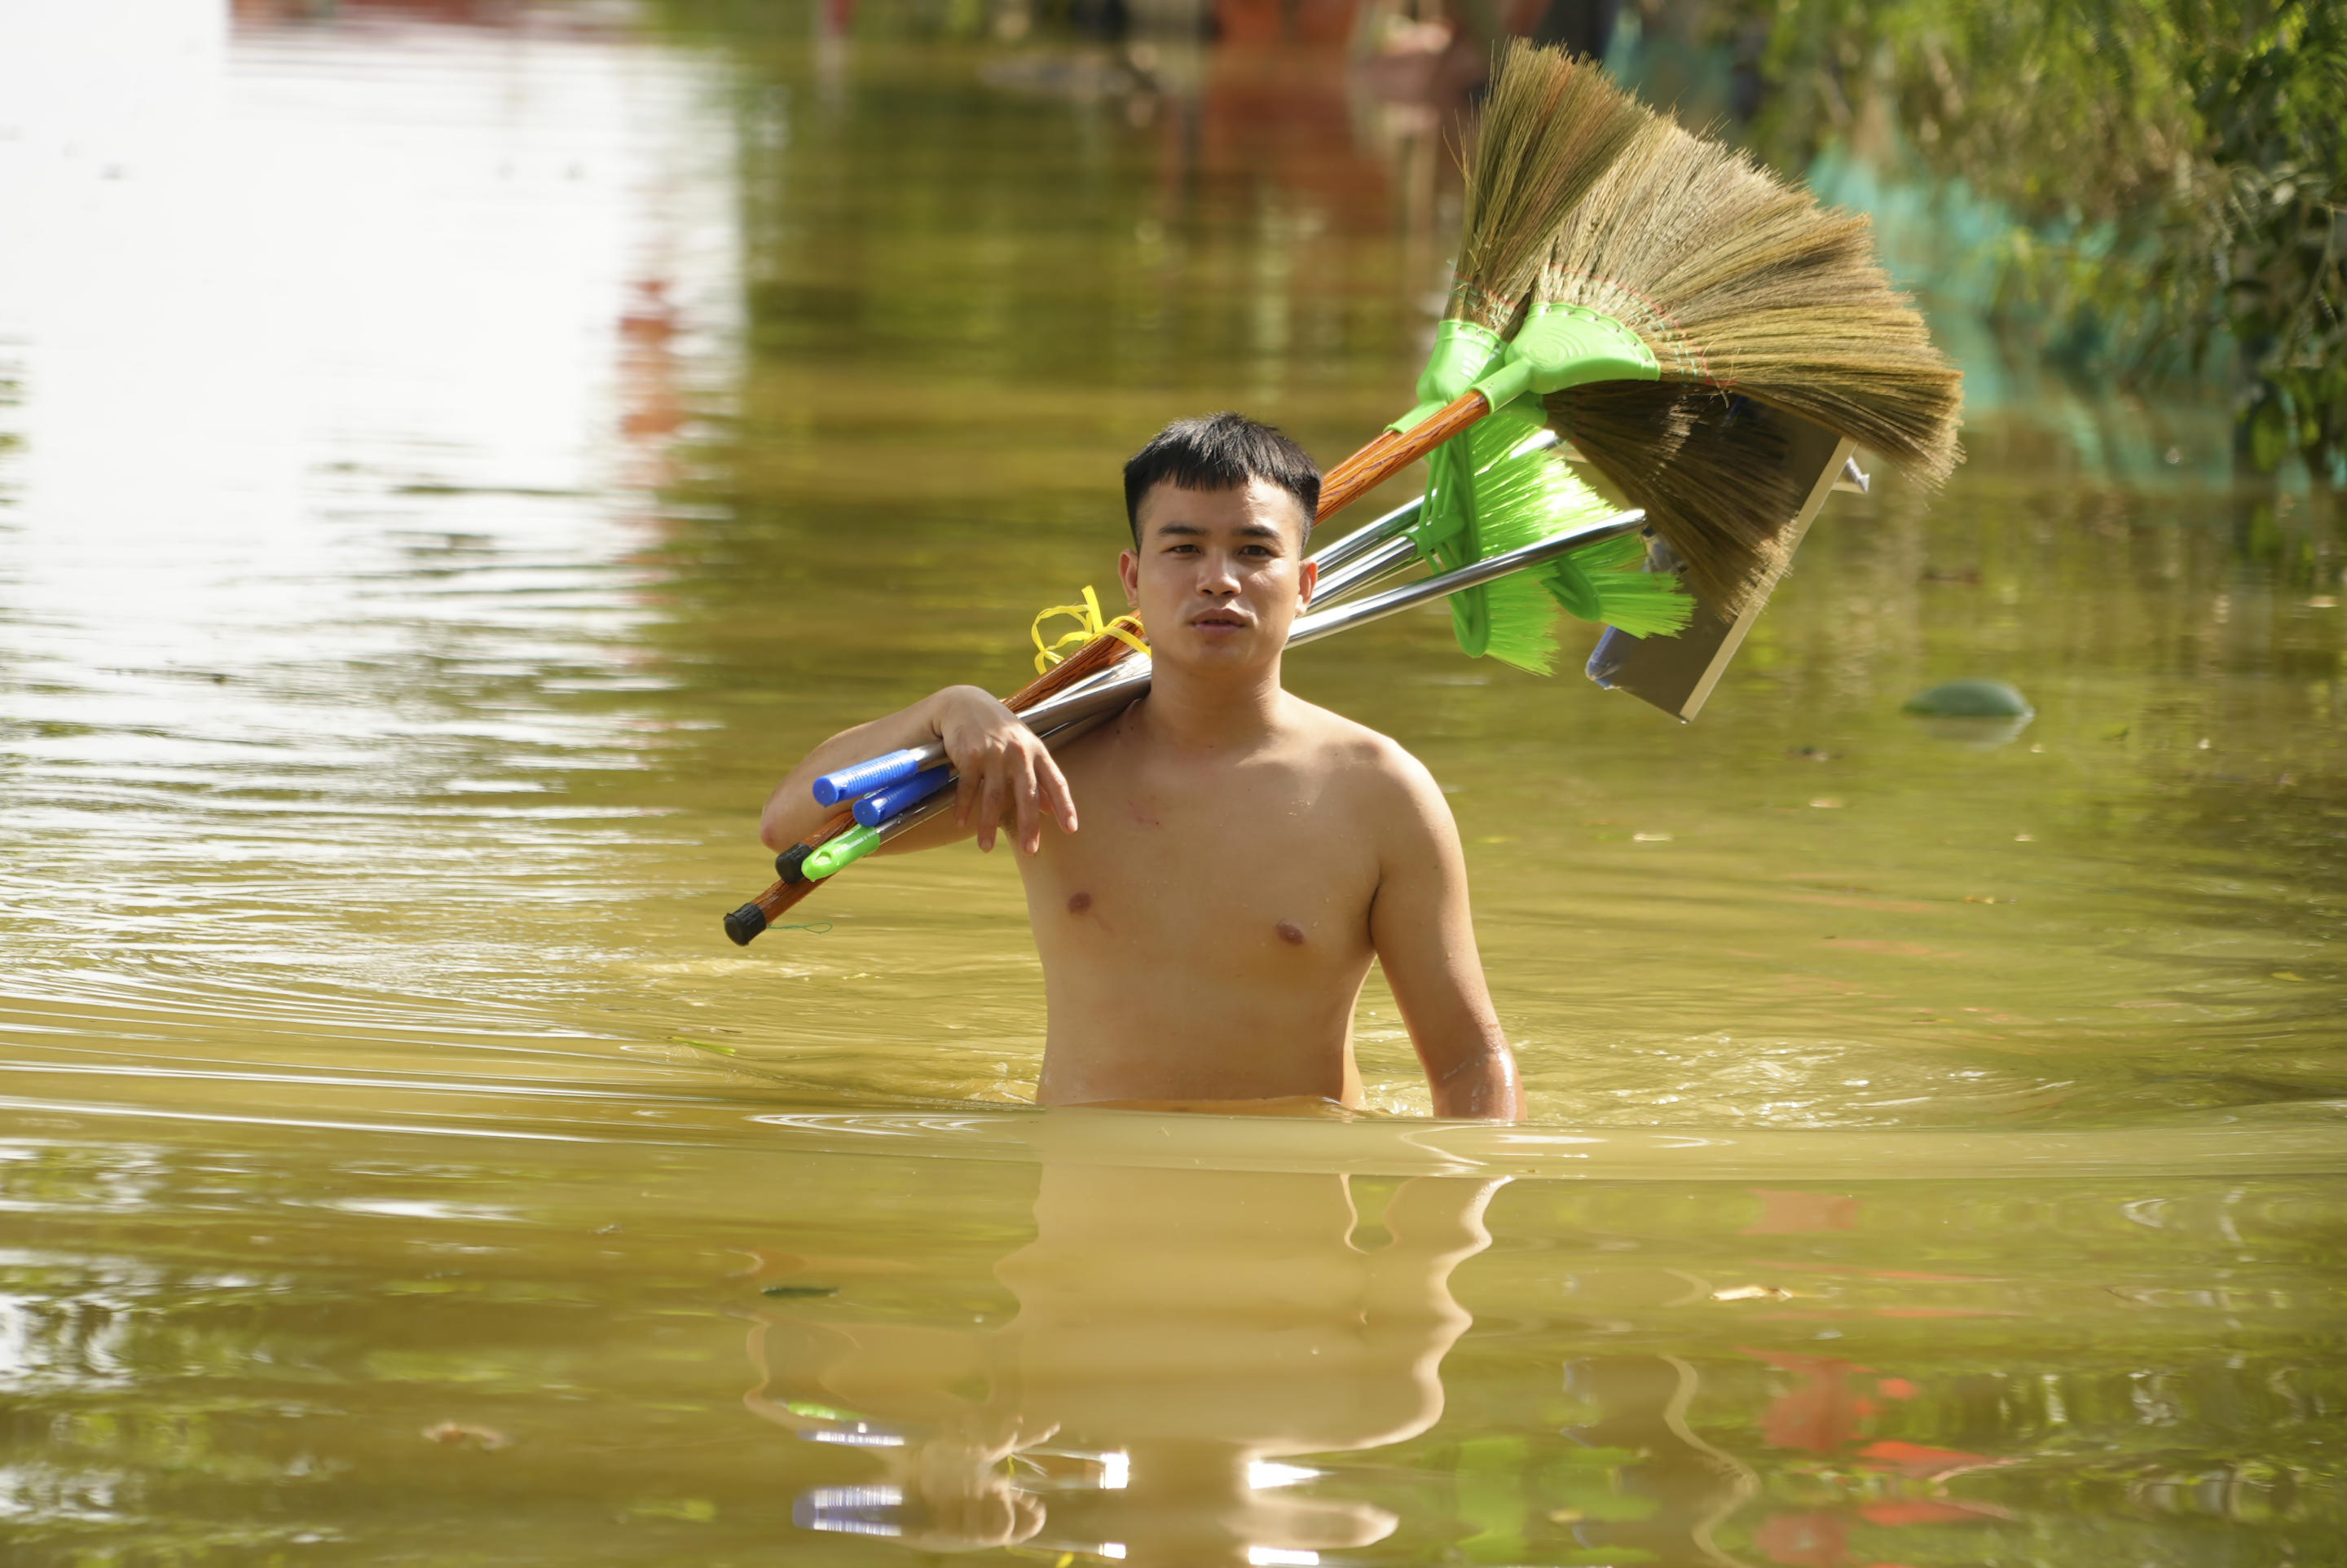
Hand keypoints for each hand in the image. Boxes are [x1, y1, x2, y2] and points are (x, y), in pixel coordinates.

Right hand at [928, 686, 1077, 854]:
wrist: (967, 704)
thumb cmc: (1001, 731)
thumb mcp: (1025, 749)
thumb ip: (1040, 779)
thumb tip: (1052, 810)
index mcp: (1037, 752)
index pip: (1056, 782)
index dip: (1065, 806)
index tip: (1071, 829)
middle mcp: (1019, 753)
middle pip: (1027, 794)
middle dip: (1029, 824)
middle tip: (1030, 850)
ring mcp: (994, 753)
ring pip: (994, 796)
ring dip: (988, 824)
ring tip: (986, 847)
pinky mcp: (971, 755)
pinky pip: (968, 788)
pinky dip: (964, 808)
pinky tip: (962, 824)